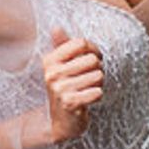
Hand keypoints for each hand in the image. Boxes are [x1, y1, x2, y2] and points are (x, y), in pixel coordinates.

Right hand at [40, 27, 102, 142]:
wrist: (59, 121)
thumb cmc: (64, 89)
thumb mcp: (59, 67)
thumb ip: (61, 46)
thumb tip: (56, 28)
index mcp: (50, 60)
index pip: (81, 43)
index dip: (94, 49)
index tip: (95, 58)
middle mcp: (52, 73)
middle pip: (92, 59)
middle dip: (98, 69)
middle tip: (91, 78)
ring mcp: (60, 89)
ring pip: (98, 76)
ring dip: (99, 83)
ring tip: (89, 88)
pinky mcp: (70, 103)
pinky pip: (97, 92)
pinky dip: (97, 95)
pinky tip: (89, 99)